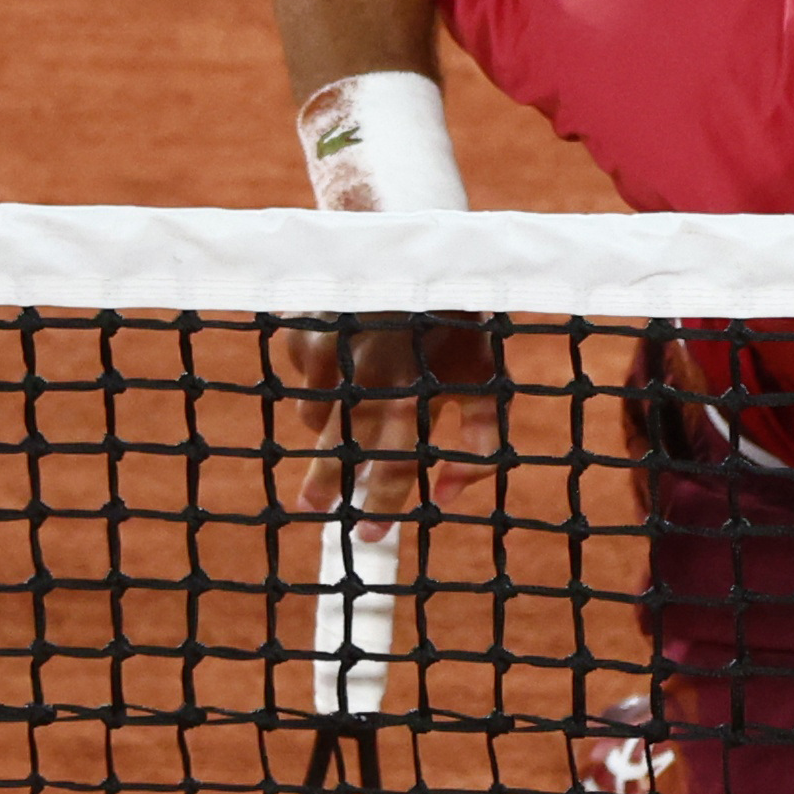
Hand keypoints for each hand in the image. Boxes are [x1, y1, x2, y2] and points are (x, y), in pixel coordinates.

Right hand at [271, 314, 502, 533]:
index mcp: (414, 396)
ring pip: (316, 417)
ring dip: (330, 427)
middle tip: (314, 506)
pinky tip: (347, 360)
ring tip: (353, 409)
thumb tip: (448, 495)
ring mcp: (331, 354)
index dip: (382, 505)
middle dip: (325, 483)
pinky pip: (305, 378)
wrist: (425, 259)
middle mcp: (368, 379)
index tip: (370, 535)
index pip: (395, 466)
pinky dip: (321, 381)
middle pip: (339, 450)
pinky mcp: (306, 332)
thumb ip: (479, 444)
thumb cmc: (461, 330)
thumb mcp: (487, 382)